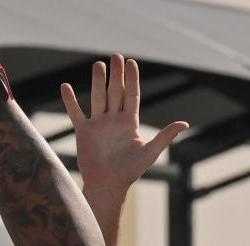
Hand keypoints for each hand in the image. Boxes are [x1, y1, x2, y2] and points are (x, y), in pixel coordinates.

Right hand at [61, 54, 187, 206]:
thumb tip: (185, 123)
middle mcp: (114, 120)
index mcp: (130, 123)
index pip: (132, 95)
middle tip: (116, 55)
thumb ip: (165, 136)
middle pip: (115, 92)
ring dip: (97, 82)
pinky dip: (70, 101)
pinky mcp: (84, 132)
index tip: (132, 63)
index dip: (132, 79)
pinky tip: (65, 86)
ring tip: (98, 65)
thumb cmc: (130, 172)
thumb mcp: (150, 152)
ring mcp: (98, 125)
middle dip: (116, 74)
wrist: (108, 186)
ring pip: (98, 98)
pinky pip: (76, 113)